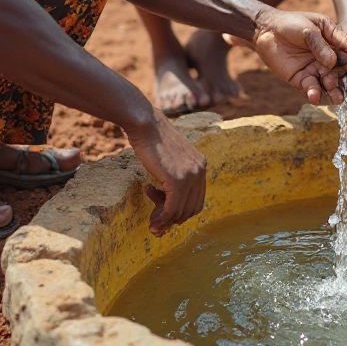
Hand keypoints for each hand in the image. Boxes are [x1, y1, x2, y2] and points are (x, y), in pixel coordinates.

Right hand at [125, 108, 206, 234]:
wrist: (145, 123)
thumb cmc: (151, 139)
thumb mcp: (170, 158)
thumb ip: (175, 176)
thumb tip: (170, 205)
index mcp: (201, 164)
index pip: (198, 199)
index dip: (182, 213)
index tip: (165, 217)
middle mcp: (200, 170)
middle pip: (192, 209)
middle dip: (174, 220)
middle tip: (156, 222)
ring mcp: (191, 176)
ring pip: (182, 212)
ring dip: (166, 221)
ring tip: (151, 220)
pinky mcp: (177, 181)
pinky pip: (172, 209)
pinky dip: (162, 219)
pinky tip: (152, 222)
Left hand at [253, 8, 346, 103]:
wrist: (266, 31)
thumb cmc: (290, 23)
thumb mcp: (308, 29)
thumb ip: (320, 45)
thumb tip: (332, 62)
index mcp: (333, 39)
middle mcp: (328, 56)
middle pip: (343, 69)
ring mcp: (316, 68)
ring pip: (329, 82)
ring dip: (334, 90)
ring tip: (338, 98)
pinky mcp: (303, 79)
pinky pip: (311, 87)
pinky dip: (314, 93)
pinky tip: (314, 96)